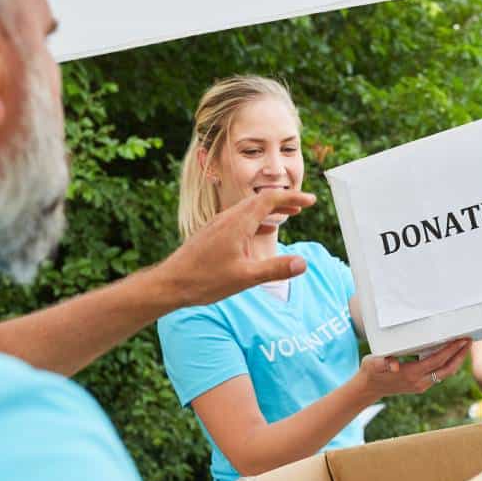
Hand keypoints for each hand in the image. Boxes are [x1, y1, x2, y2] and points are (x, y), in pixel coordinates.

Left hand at [159, 189, 315, 305]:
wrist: (170, 283)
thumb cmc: (204, 280)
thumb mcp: (245, 277)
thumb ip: (275, 269)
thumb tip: (303, 263)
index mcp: (238, 223)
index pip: (270, 200)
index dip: (292, 197)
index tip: (311, 200)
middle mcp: (227, 218)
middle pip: (260, 201)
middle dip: (284, 200)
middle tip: (304, 205)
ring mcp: (218, 225)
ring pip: (249, 209)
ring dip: (270, 210)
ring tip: (288, 215)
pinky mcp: (212, 233)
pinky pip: (239, 219)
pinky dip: (256, 220)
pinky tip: (260, 232)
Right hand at [358, 339, 469, 399]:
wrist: (368, 389)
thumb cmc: (370, 372)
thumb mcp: (372, 364)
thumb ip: (382, 363)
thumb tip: (394, 365)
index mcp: (411, 374)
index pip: (437, 361)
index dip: (450, 350)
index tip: (461, 339)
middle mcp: (419, 382)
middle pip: (447, 369)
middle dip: (460, 355)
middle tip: (469, 340)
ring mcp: (421, 386)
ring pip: (445, 373)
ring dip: (456, 360)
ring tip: (464, 346)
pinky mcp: (421, 386)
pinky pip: (439, 375)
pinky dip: (448, 365)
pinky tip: (451, 356)